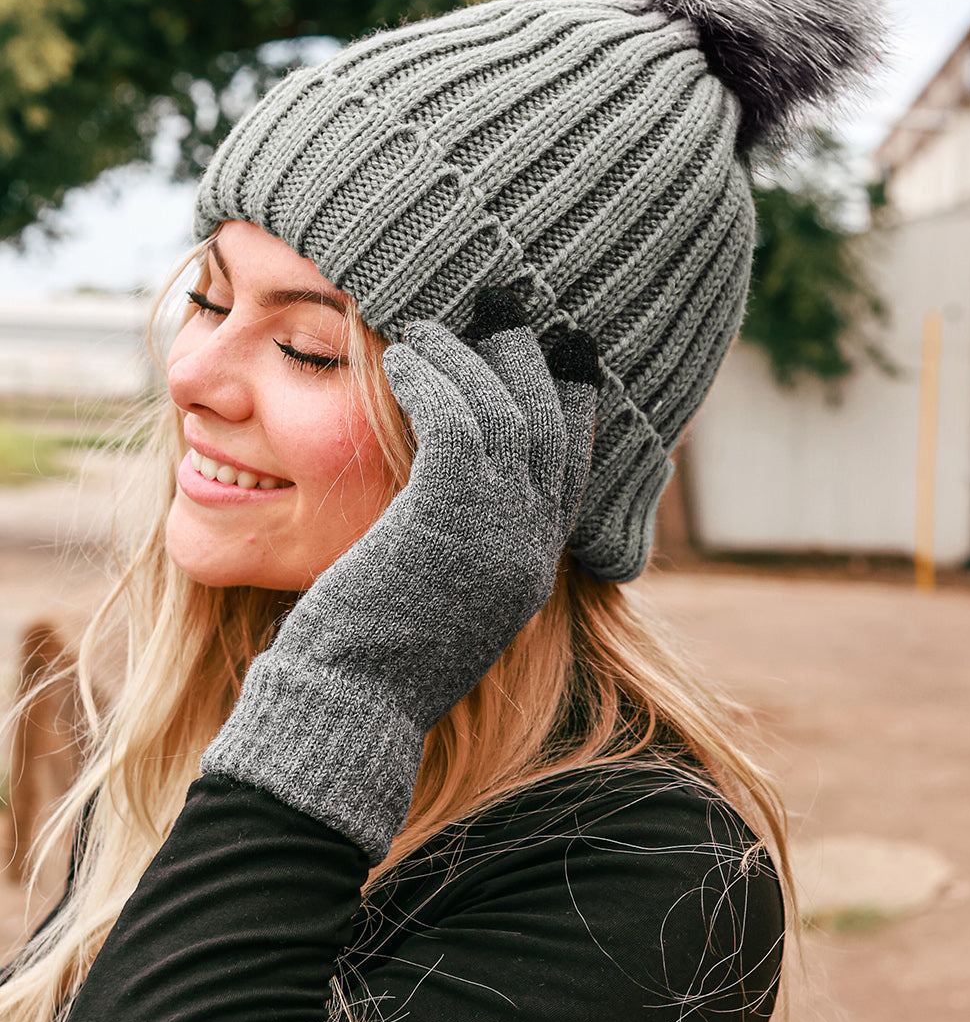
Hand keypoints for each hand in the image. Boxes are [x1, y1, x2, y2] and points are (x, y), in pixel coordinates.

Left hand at [202, 289, 599, 859]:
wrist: (348, 708)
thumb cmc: (369, 662)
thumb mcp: (438, 605)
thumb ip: (460, 552)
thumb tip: (443, 506)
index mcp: (529, 570)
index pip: (568, 468)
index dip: (565, 404)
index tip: (551, 358)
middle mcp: (528, 548)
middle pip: (552, 426)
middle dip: (530, 362)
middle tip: (504, 312)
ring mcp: (495, 532)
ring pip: (504, 411)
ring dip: (465, 360)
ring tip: (426, 331)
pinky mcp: (446, 516)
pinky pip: (456, 418)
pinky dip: (431, 379)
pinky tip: (403, 361)